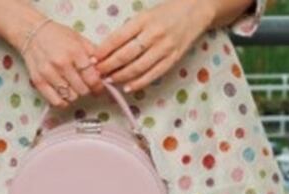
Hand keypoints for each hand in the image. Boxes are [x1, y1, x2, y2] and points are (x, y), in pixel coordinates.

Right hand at [19, 17, 106, 108]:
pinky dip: (63, 102)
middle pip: (83, 90)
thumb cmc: (57, 35)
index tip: (98, 86)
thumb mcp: (79, 38)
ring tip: (73, 87)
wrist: (31, 33)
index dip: (98, 85)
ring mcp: (49, 74)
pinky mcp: (39, 82)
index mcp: (74, 52)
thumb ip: (93, 54)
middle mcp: (62, 64)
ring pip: (71, 97)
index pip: (92, 78)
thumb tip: (103, 69)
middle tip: (85, 85)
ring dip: (75, 95)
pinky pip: (56, 102)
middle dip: (87, 89)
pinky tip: (64, 94)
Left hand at [92, 0, 213, 93]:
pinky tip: (127, 87)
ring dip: (121, 76)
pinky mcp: (172, 59)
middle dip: (109, 66)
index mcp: (144, 19)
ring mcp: (164, 48)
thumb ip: (130, 30)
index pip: (118, 37)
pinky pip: (152, 75)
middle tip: (97, 73)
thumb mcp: (146, 15)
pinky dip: (138, 83)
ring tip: (109, 81)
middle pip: (126, 55)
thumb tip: (108, 49)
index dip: (104, 50)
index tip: (92, 59)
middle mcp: (153, 34)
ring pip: (137, 67)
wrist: (196, 10)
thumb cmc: (167, 13)